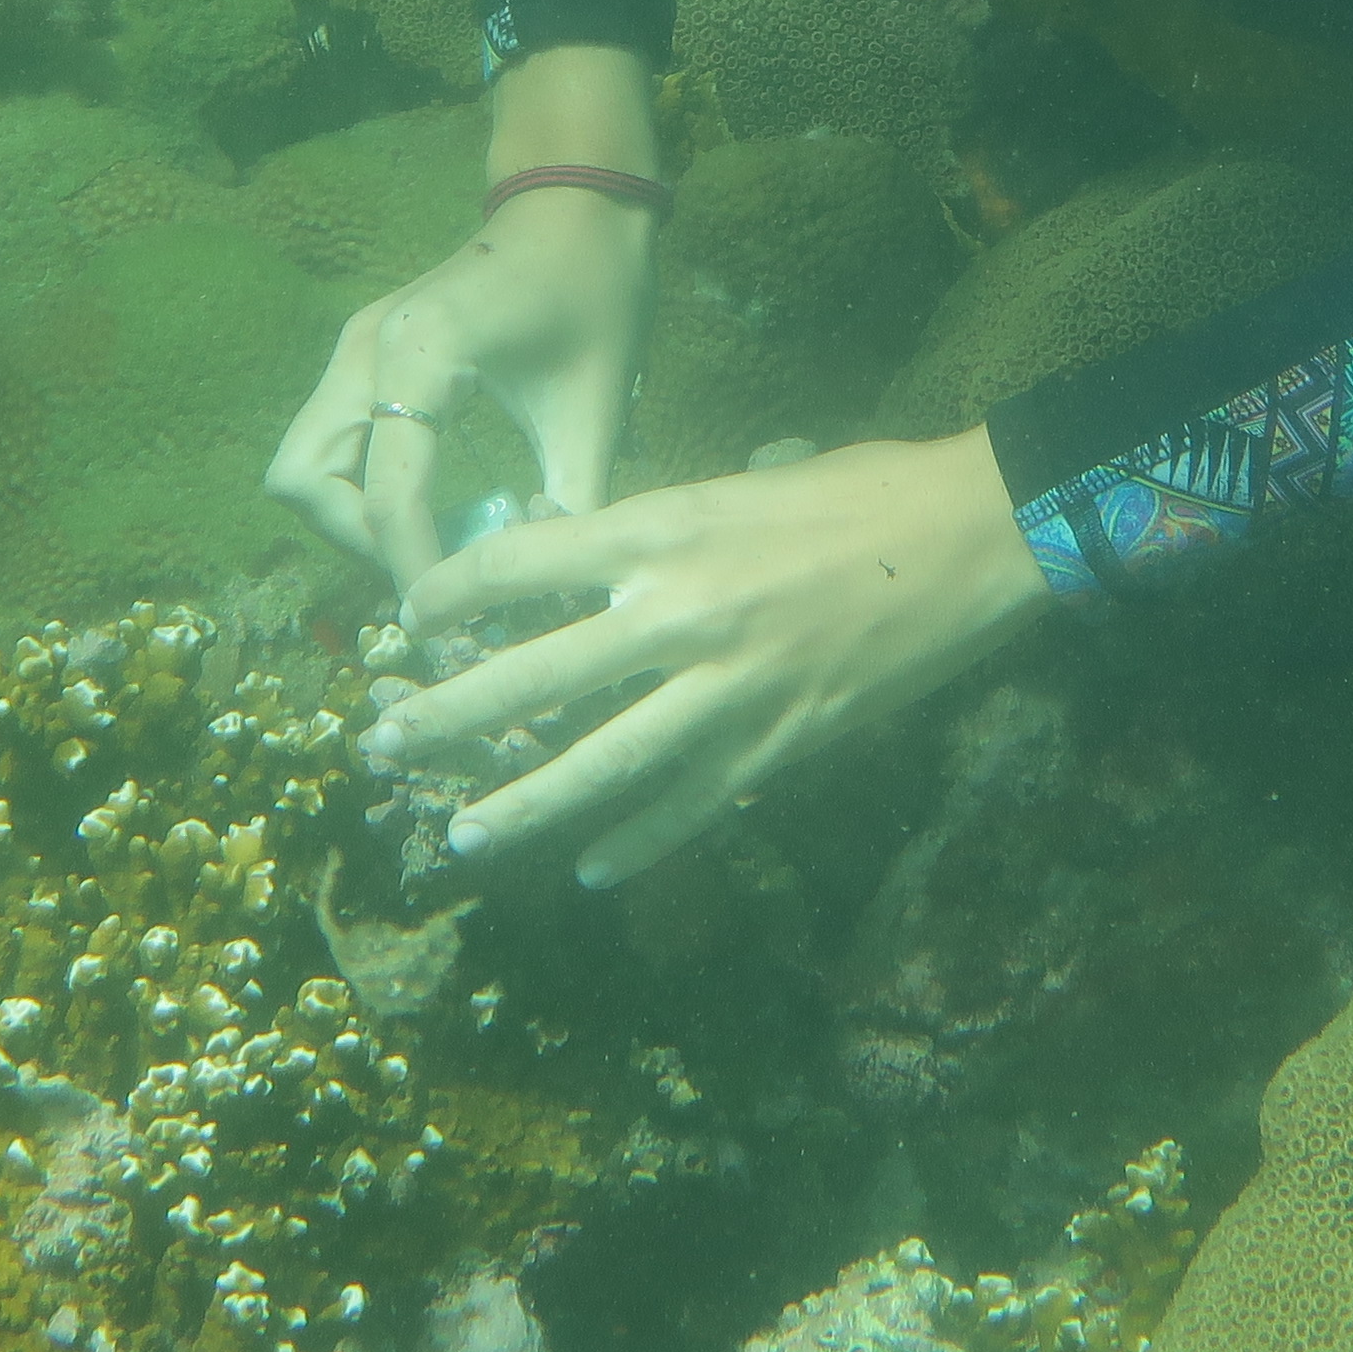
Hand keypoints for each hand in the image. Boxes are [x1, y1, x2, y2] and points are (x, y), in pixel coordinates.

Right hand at [268, 186, 659, 590]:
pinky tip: (432, 508)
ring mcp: (352, 348)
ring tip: (432, 545)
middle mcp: (363, 348)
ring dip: (351, 519)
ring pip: (302, 465)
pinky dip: (360, 489)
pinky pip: (329, 442)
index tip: (458, 621)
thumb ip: (572, 502)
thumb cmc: (595, 292)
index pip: (389, 492)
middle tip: (432, 571)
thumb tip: (557, 596)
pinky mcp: (360, 355)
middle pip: (301, 480)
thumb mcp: (595, 404)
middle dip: (358, 542)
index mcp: (420, 353)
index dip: (417, 569)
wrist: (575, 203)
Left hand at [365, 431, 1052, 885]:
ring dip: (522, 805)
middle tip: (377, 747)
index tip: (407, 621)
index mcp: (663, 528)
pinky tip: (594, 868)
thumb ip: (665, 530)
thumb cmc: (863, 489)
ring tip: (460, 836)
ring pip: (599, 761)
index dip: (447, 596)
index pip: (517, 565)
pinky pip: (691, 804)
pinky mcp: (780, 742)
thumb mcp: (740, 483)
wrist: (975, 533)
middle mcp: (679, 611)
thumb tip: (599, 561)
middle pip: (531, 675)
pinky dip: (639, 842)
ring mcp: (729, 687)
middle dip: (445, 717)